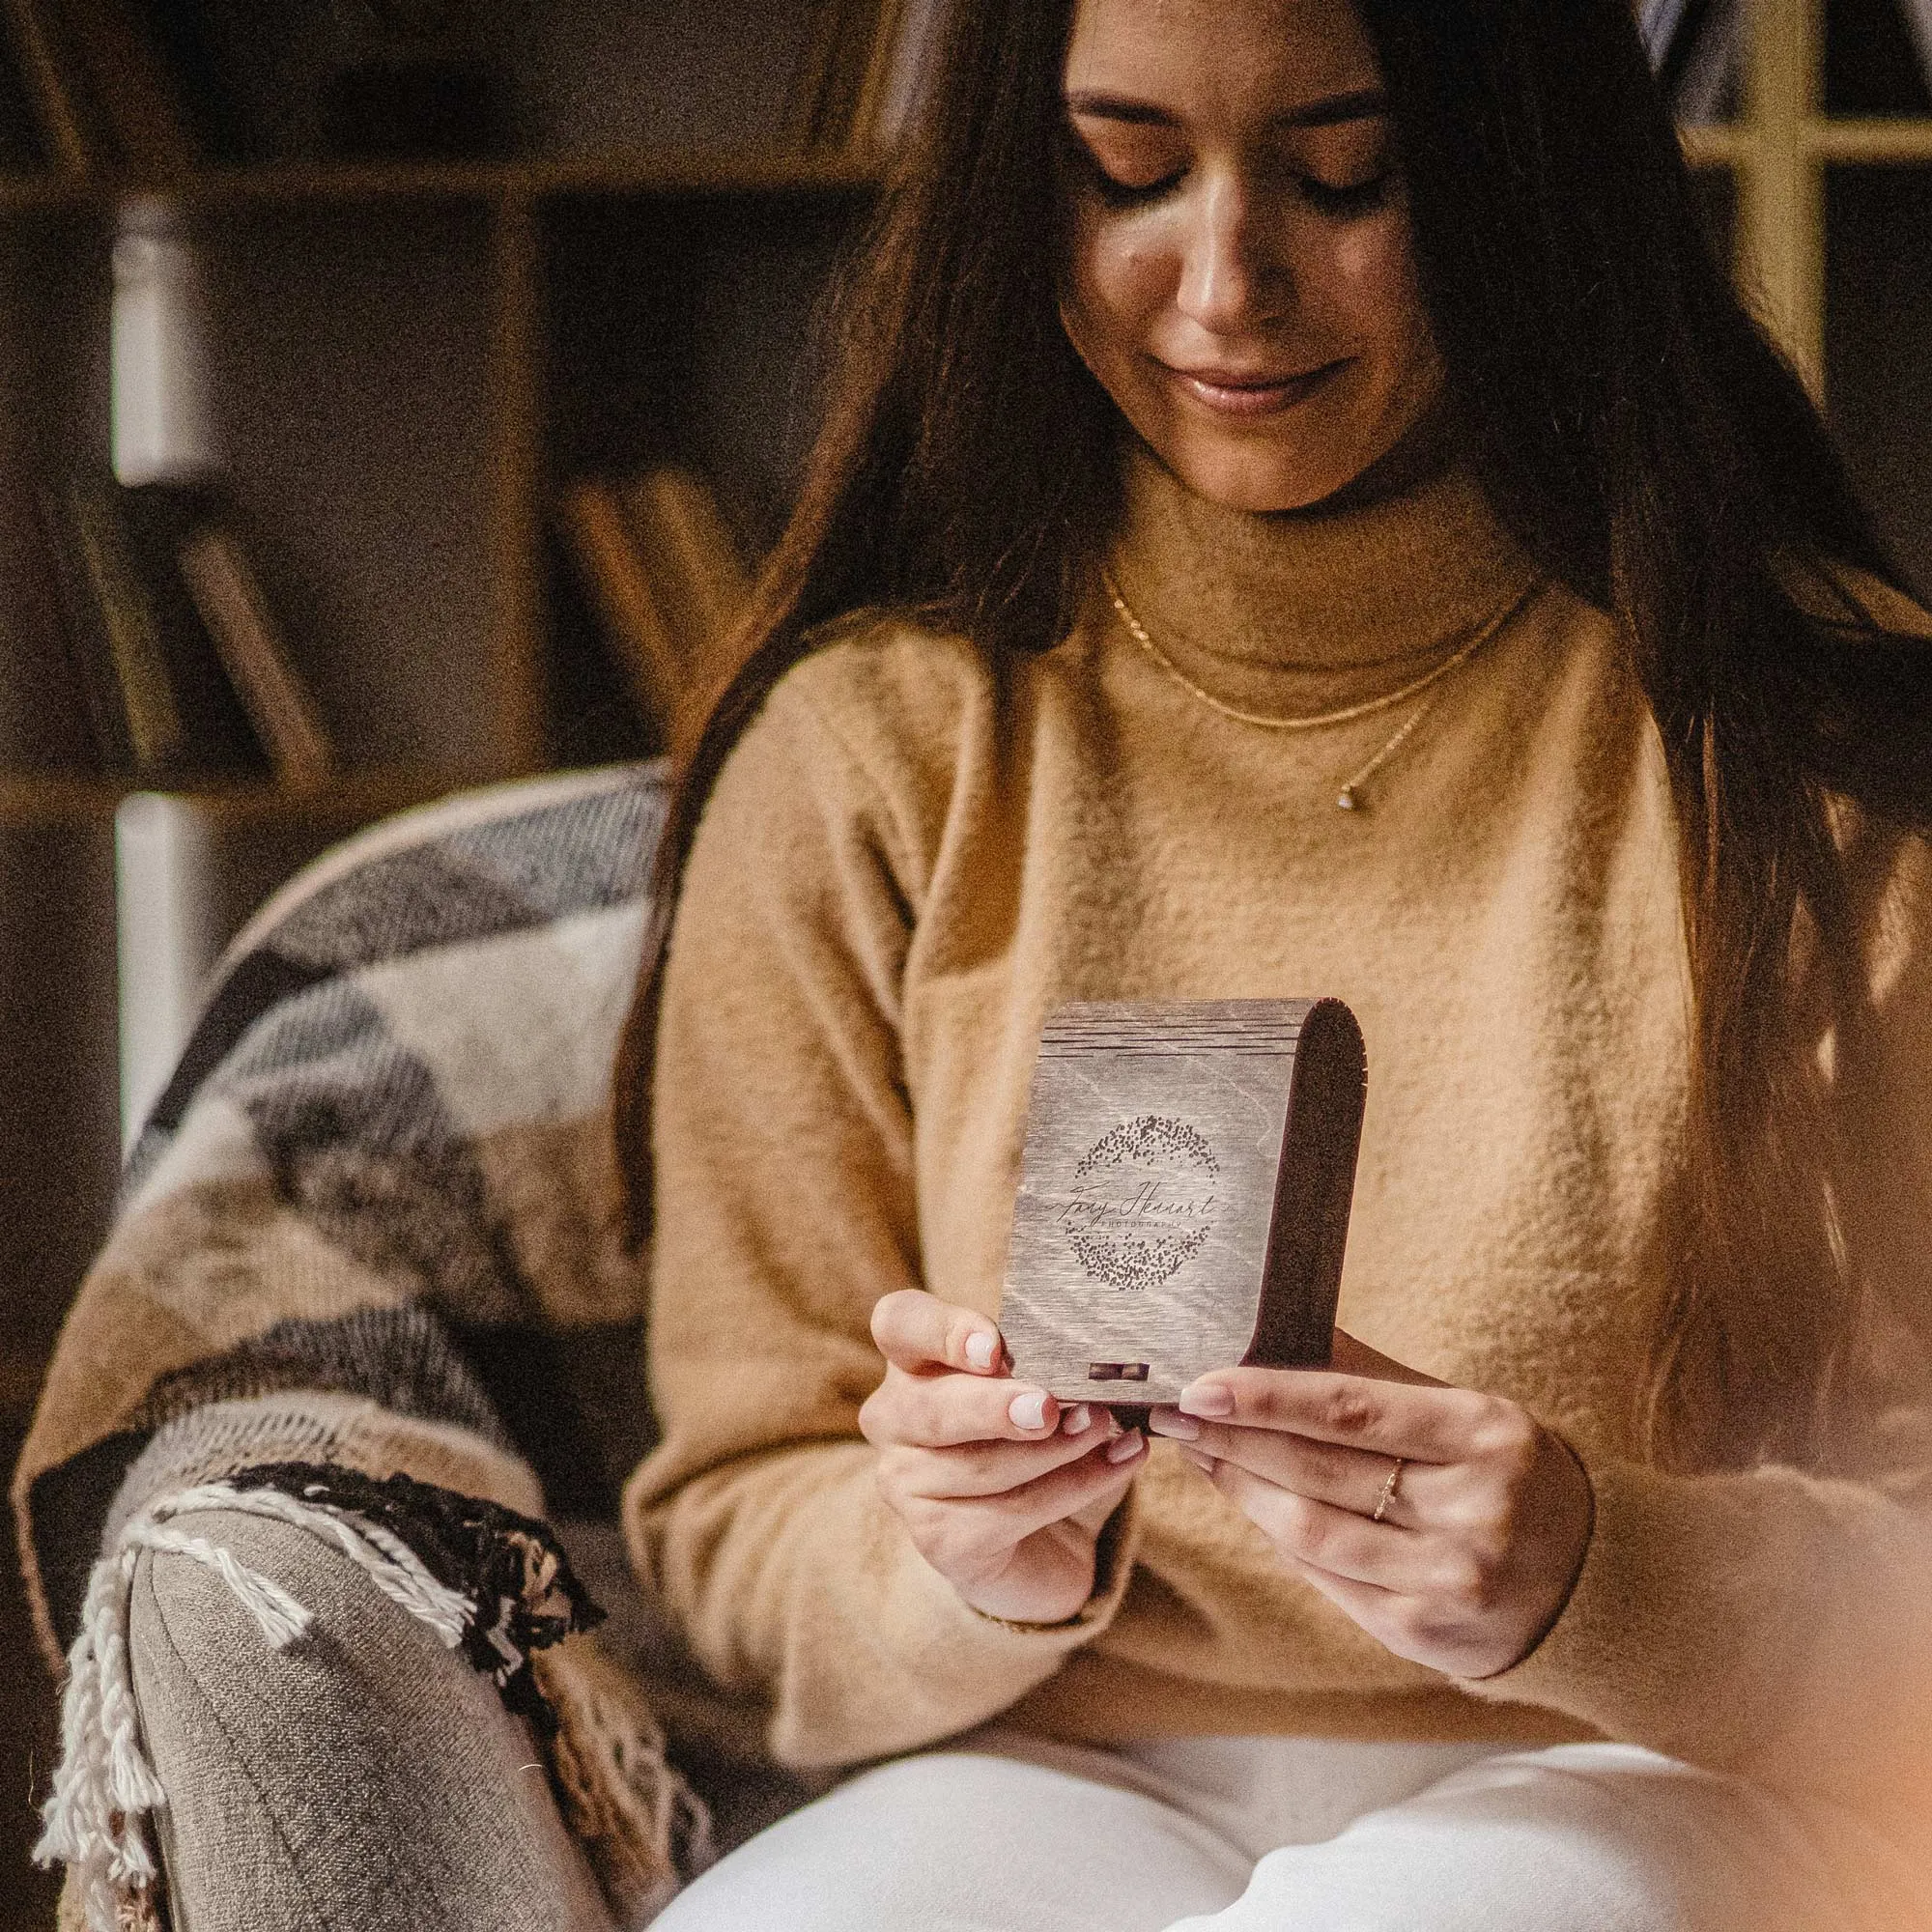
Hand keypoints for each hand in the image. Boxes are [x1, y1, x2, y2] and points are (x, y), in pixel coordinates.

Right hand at [859, 1289, 1147, 1623]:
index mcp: (914, 1359)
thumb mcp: (1047, 1387)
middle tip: (1050, 1408)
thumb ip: (1058, 1368)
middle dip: (995, 1407)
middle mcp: (894, 1418)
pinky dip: (1072, 1487)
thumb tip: (1105, 1366)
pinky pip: (1005, 1515)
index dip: (943, 1333)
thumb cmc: (1041, 1438)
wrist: (1045, 1539)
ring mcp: (906, 1484)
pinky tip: (1117, 1465)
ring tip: (1106, 1429)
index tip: (994, 1350)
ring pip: (978, 1467)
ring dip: (1054, 1449)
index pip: (900, 1324)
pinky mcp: (937, 1540)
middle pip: (929, 1408)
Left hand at [1148, 1332, 1592, 1678]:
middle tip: (1176, 1413)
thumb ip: (1376, 1376)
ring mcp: (1449, 1582)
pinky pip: (1327, 1580)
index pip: (1352, 1411)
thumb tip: (1275, 1326)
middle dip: (1235, 1441)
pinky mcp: (1424, 1634)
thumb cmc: (1509, 1474)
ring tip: (1200, 1453)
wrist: (1597, 1584)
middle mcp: (1473, 1513)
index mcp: (1485, 1437)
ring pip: (1311, 1533)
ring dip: (1242, 1491)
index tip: (1201, 1383)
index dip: (1267, 1398)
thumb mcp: (1466, 1413)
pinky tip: (1250, 1504)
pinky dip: (1280, 1539)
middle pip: (1319, 1473)